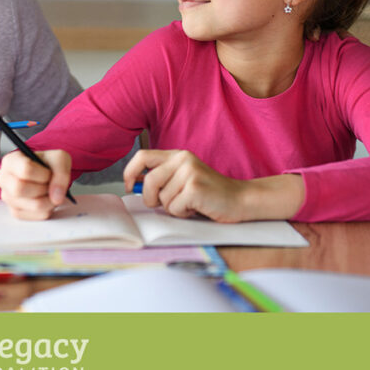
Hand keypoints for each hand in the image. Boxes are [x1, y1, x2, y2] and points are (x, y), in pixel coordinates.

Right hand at [0, 149, 71, 219]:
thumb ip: (61, 174)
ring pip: (32, 205)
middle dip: (44, 188)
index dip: (43, 174)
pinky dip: (47, 209)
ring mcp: (7, 197)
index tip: (49, 173)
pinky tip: (46, 200)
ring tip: (50, 192)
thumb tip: (56, 197)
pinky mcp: (15, 212)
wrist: (45, 175)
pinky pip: (35, 215)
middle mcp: (3, 179)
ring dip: (49, 200)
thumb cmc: (48, 164)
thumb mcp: (59, 159)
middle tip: (50, 185)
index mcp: (10, 161)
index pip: (25, 170)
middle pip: (21, 189)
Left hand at [123, 149, 247, 221]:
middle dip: (151, 199)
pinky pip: (174, 207)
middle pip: (148, 181)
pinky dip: (182, 214)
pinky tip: (196, 208)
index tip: (130, 186)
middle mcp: (182, 159)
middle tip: (166, 204)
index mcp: (177, 155)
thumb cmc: (208, 193)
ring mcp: (190, 172)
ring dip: (172, 208)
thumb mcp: (182, 179)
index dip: (129, 173)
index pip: (142, 156)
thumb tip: (133, 184)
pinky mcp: (195, 188)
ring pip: (162, 198)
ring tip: (189, 204)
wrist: (240, 200)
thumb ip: (161, 178)